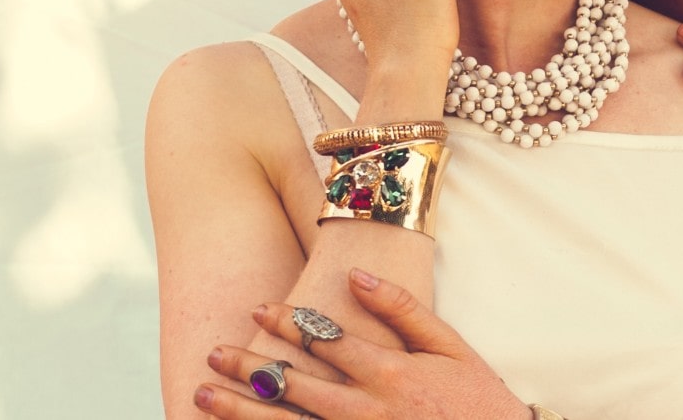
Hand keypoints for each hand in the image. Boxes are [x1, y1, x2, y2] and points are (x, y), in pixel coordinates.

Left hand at [197, 269, 529, 419]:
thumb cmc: (479, 397)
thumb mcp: (451, 346)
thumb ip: (403, 309)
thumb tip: (359, 275)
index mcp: (389, 373)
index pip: (325, 341)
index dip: (287, 323)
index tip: (256, 309)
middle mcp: (367, 409)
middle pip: (295, 386)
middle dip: (250, 367)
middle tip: (213, 353)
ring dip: (242, 411)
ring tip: (203, 396)